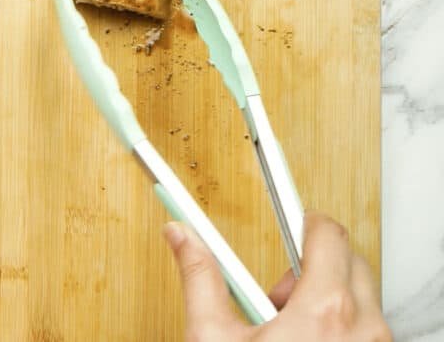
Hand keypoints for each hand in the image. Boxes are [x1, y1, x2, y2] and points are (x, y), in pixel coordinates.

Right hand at [164, 212, 391, 340]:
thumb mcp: (212, 338)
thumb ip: (199, 276)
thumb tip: (181, 236)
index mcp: (326, 310)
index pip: (328, 234)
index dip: (304, 220)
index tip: (290, 219)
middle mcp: (365, 329)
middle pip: (351, 262)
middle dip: (313, 266)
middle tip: (276, 295)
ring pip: (361, 299)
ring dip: (327, 300)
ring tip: (286, 332)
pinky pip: (367, 330)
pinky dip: (340, 328)